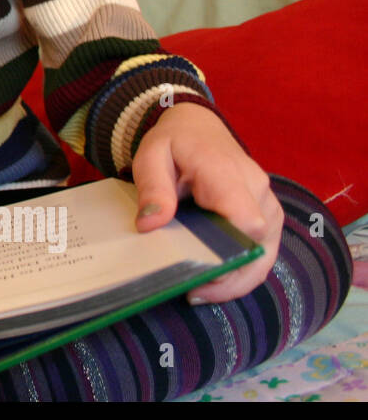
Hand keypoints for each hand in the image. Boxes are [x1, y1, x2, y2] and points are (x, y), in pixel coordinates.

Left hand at [129, 103, 282, 304]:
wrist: (198, 127)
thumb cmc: (174, 142)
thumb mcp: (151, 156)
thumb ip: (153, 188)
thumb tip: (151, 225)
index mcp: (227, 173)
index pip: (245, 219)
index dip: (229, 252)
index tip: (199, 271)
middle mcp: (257, 190)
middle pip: (259, 245)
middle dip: (229, 276)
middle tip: (191, 291)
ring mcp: (268, 204)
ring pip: (266, 254)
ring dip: (237, 280)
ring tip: (198, 292)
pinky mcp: (268, 216)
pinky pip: (264, 251)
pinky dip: (242, 271)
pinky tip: (213, 283)